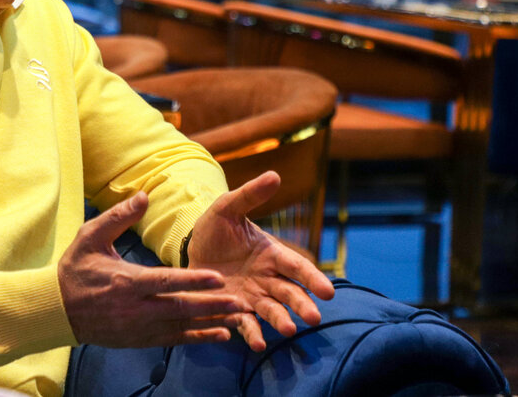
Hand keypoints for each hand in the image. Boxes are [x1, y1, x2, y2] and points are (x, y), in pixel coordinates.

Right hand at [59, 192, 244, 347]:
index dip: (192, 281)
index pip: (165, 281)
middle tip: (241, 302)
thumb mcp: (90, 236)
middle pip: (180, 308)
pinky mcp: (139, 339)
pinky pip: (173, 339)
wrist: (57, 309)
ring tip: (239, 318)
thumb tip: (144, 195)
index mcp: (125, 281)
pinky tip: (220, 334)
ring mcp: (138, 327)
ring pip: (181, 327)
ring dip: (211, 323)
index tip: (218, 278)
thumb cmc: (75, 269)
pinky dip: (197, 337)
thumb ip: (118, 217)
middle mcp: (135, 308)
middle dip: (212, 306)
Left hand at [188, 171, 335, 351]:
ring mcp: (252, 296)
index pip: (297, 266)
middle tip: (314, 317)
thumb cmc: (215, 227)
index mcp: (271, 254)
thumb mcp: (227, 208)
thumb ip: (249, 195)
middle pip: (289, 292)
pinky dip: (249, 333)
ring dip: (280, 321)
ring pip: (271, 311)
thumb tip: (274, 175)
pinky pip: (244, 323)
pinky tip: (253, 343)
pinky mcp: (233, 309)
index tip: (327, 291)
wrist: (190, 247)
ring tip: (289, 331)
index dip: (313, 278)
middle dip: (302, 304)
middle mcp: (267, 278)